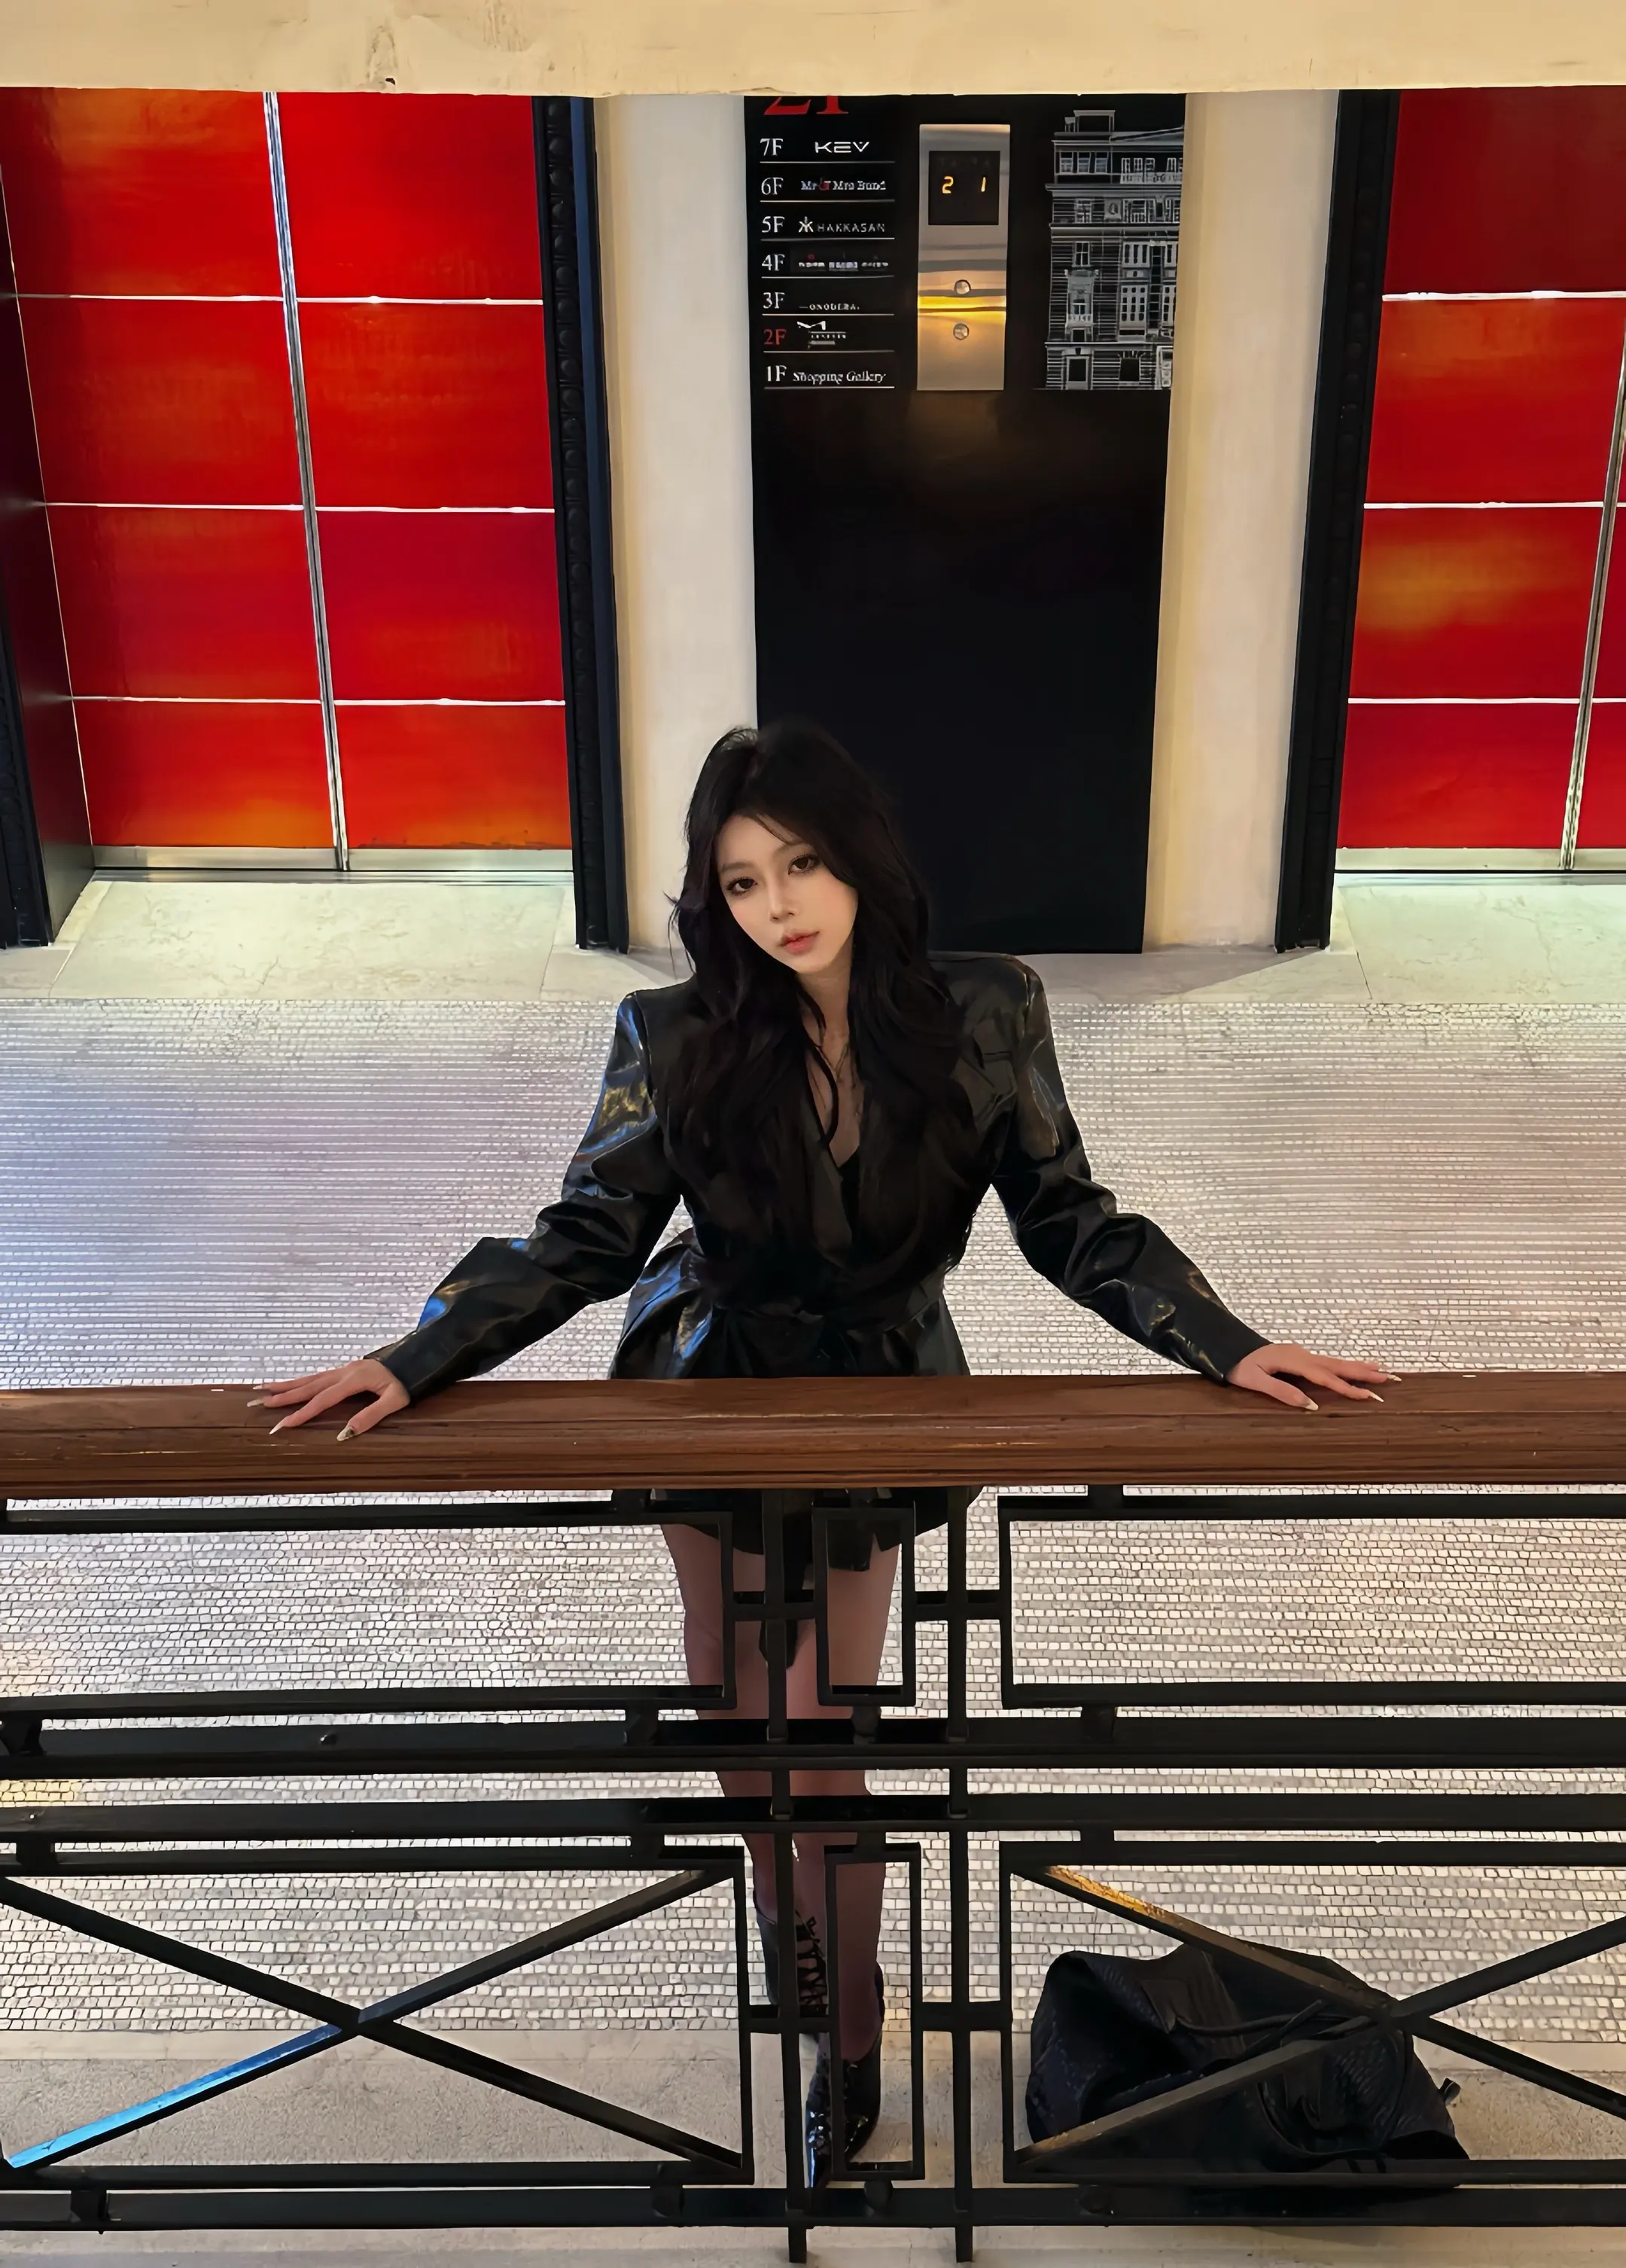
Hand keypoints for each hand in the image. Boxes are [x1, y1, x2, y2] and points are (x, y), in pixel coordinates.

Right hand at [250, 1358, 408, 1439]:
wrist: (418, 1359)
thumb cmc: (408, 1381)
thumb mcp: (395, 1401)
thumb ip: (371, 1416)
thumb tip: (346, 1433)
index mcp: (353, 1380)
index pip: (321, 1400)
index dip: (301, 1414)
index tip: (282, 1425)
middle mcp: (344, 1372)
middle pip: (307, 1386)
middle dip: (281, 1395)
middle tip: (256, 1401)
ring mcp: (344, 1369)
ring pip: (309, 1378)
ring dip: (286, 1385)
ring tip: (262, 1389)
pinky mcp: (346, 1370)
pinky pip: (317, 1376)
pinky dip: (301, 1381)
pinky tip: (291, 1386)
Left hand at [1225, 1344, 1396, 1412]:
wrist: (1228, 1348)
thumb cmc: (1239, 1366)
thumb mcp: (1255, 1381)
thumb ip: (1281, 1391)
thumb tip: (1309, 1405)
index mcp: (1293, 1360)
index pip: (1325, 1377)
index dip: (1347, 1388)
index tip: (1368, 1396)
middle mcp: (1302, 1354)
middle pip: (1337, 1365)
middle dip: (1364, 1373)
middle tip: (1390, 1378)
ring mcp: (1302, 1354)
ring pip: (1335, 1362)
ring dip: (1358, 1367)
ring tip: (1382, 1370)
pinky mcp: (1300, 1356)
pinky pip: (1327, 1362)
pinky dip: (1345, 1365)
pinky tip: (1354, 1367)